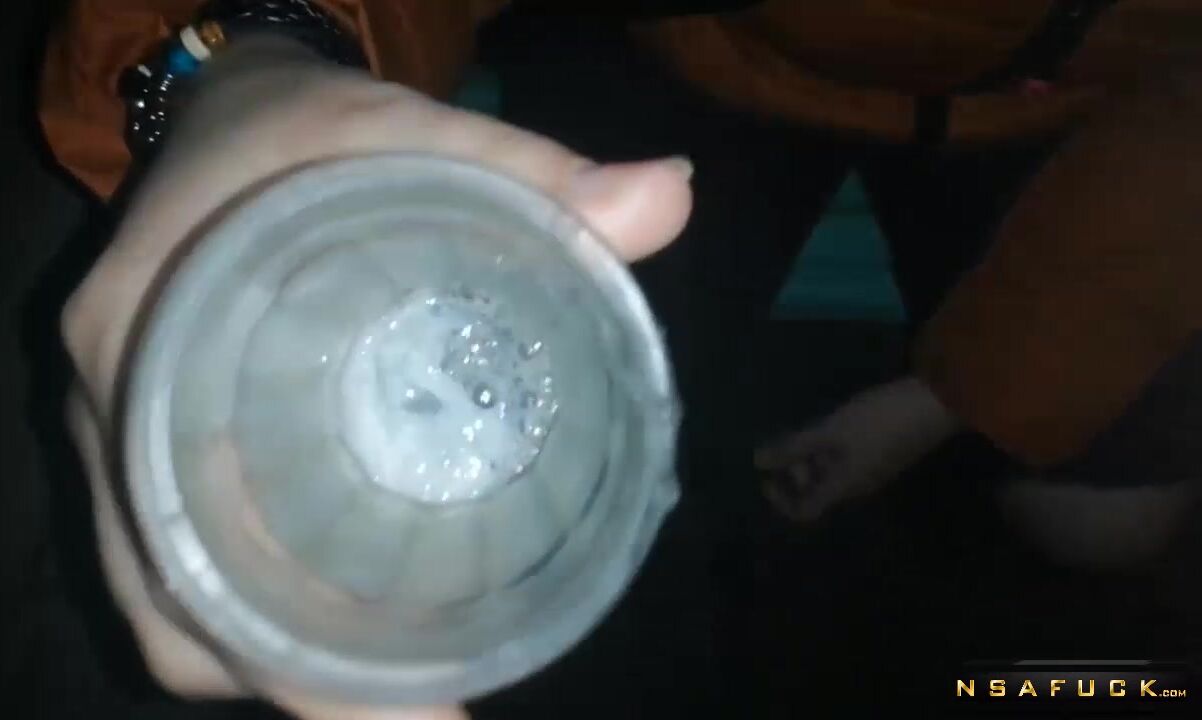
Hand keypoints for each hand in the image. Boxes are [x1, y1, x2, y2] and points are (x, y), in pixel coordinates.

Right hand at [61, 38, 692, 718]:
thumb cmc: (306, 135)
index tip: (410, 716)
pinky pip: (199, 574)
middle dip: (299, 679)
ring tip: (412, 702)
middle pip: (182, 599)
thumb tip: (667, 203)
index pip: (182, 524)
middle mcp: (116, 417)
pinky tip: (358, 640)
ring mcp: (128, 451)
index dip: (280, 645)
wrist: (225, 126)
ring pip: (185, 605)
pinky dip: (272, 625)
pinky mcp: (161, 463)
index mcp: (142, 334)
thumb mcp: (408, 136)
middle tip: (437, 718)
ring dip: (285, 665)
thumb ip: (530, 173)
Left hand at [754, 377, 959, 522]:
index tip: (766, 477)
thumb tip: (758, 462)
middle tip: (789, 442)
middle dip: (796, 472)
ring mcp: (874, 471)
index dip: (781, 500)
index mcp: (844, 488)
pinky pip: (847, 462)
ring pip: (832, 475)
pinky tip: (831, 425)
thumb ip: (794, 447)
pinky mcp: (885, 454)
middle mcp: (858, 487)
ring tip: (808, 430)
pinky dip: (831, 450)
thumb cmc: (879, 420)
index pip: (805, 512)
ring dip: (813, 459)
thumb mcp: (831, 431)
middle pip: (818, 493)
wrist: (937, 404)